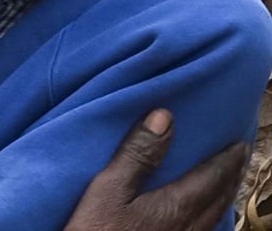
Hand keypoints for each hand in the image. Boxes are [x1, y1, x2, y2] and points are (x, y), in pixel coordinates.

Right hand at [65, 109, 248, 230]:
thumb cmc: (98, 229)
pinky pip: (203, 228)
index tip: (237, 144)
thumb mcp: (110, 188)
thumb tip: (163, 117)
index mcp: (176, 205)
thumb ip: (136, 154)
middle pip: (219, 197)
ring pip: (214, 216)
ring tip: (224, 181)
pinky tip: (200, 215)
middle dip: (230, 176)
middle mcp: (189, 225)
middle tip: (237, 158)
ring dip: (223, 195)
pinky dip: (211, 213)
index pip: (211, 177)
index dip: (226, 159)